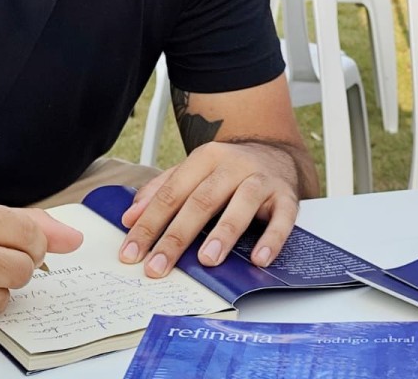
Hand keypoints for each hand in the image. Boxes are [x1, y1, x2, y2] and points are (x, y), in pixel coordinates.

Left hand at [119, 140, 299, 277]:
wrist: (276, 151)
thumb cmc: (229, 169)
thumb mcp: (194, 171)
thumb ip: (162, 190)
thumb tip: (131, 217)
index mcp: (206, 158)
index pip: (172, 193)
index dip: (149, 224)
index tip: (132, 253)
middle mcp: (233, 165)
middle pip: (202, 200)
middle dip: (177, 236)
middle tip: (158, 265)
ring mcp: (261, 179)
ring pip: (242, 203)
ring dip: (224, 232)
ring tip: (207, 259)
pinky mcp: (286, 196)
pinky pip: (283, 218)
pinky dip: (272, 239)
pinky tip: (259, 258)